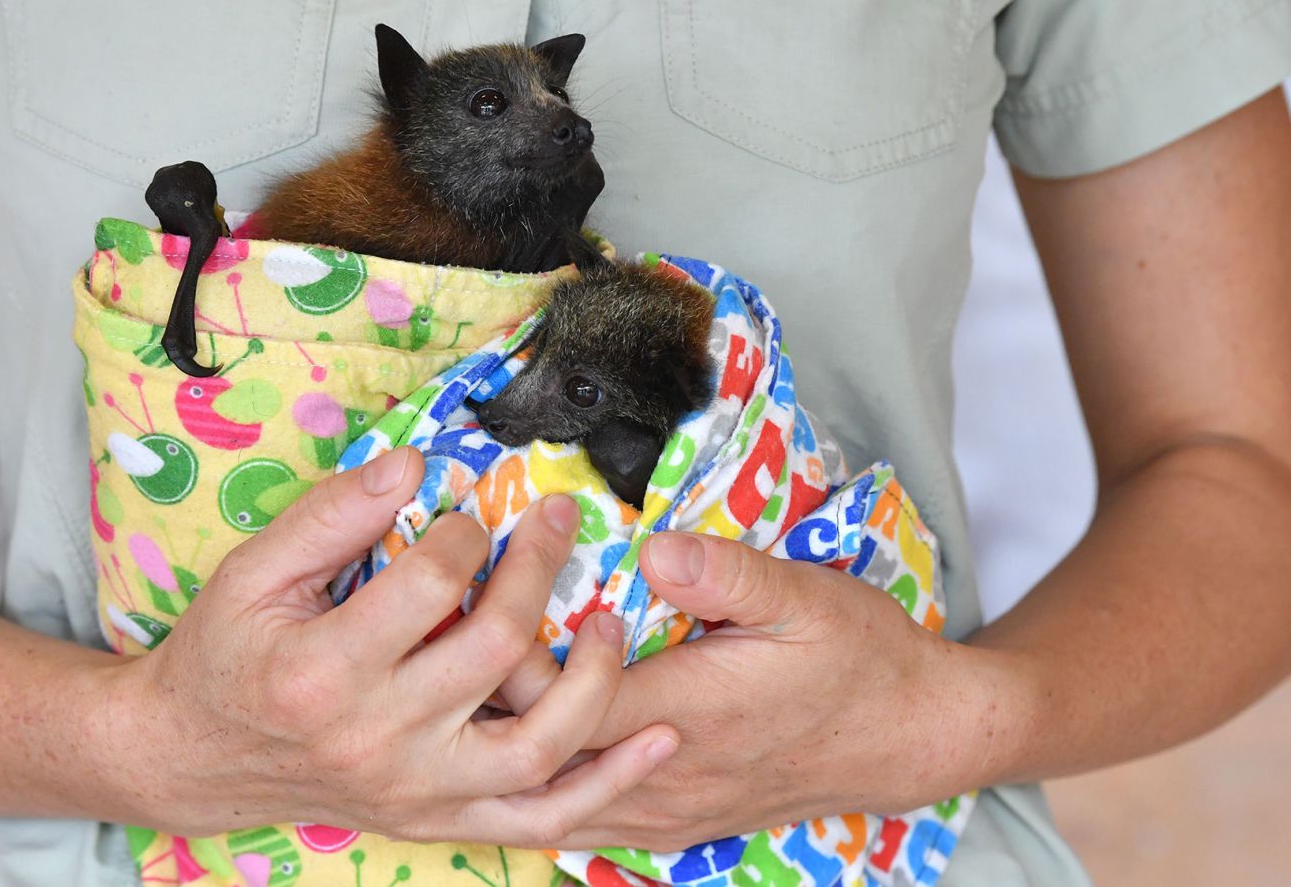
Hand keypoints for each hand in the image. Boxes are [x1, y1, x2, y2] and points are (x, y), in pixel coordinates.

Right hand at [94, 446, 679, 843]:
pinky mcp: (439, 819)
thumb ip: (332, 515)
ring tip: (609, 619)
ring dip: (593, 679)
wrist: (196, 757)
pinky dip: (605, 785)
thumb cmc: (227, 654)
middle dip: (538, 569)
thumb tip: (415, 464)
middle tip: (560, 520)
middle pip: (493, 649)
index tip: (470, 511)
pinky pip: (541, 817)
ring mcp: (416, 790)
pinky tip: (656, 738)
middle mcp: (377, 740)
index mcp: (324, 672)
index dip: (465, 532)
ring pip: (537, 745)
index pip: (430, 584)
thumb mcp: (253, 572)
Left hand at [500, 532, 1015, 851]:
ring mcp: (670, 811)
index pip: (559, 698)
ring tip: (477, 693)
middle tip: (461, 642)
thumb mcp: (804, 595)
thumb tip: (656, 547)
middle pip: (540, 752)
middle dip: (491, 702)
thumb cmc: (857, 656)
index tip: (489, 603)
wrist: (911, 735)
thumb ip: (726, 573)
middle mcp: (666, 774)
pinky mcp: (679, 826)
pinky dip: (548, 784)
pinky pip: (587, 821)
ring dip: (514, 746)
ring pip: (555, 798)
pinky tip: (530, 746)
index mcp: (686, 711)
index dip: (509, 656)